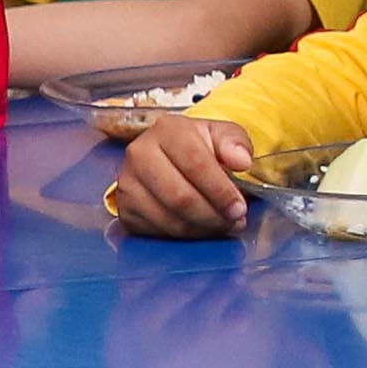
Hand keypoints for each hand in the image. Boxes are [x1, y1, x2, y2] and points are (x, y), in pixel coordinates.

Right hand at [109, 119, 258, 237]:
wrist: (167, 157)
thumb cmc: (198, 146)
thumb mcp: (221, 135)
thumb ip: (236, 143)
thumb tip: (242, 161)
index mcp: (167, 130)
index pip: (195, 164)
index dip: (220, 191)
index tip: (239, 207)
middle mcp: (140, 154)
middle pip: (180, 197)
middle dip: (212, 215)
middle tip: (233, 221)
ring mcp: (128, 183)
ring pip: (169, 219)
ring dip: (201, 229)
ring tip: (220, 225)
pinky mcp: (124, 208)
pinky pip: (157, 232)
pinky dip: (184, 237)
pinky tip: (199, 228)